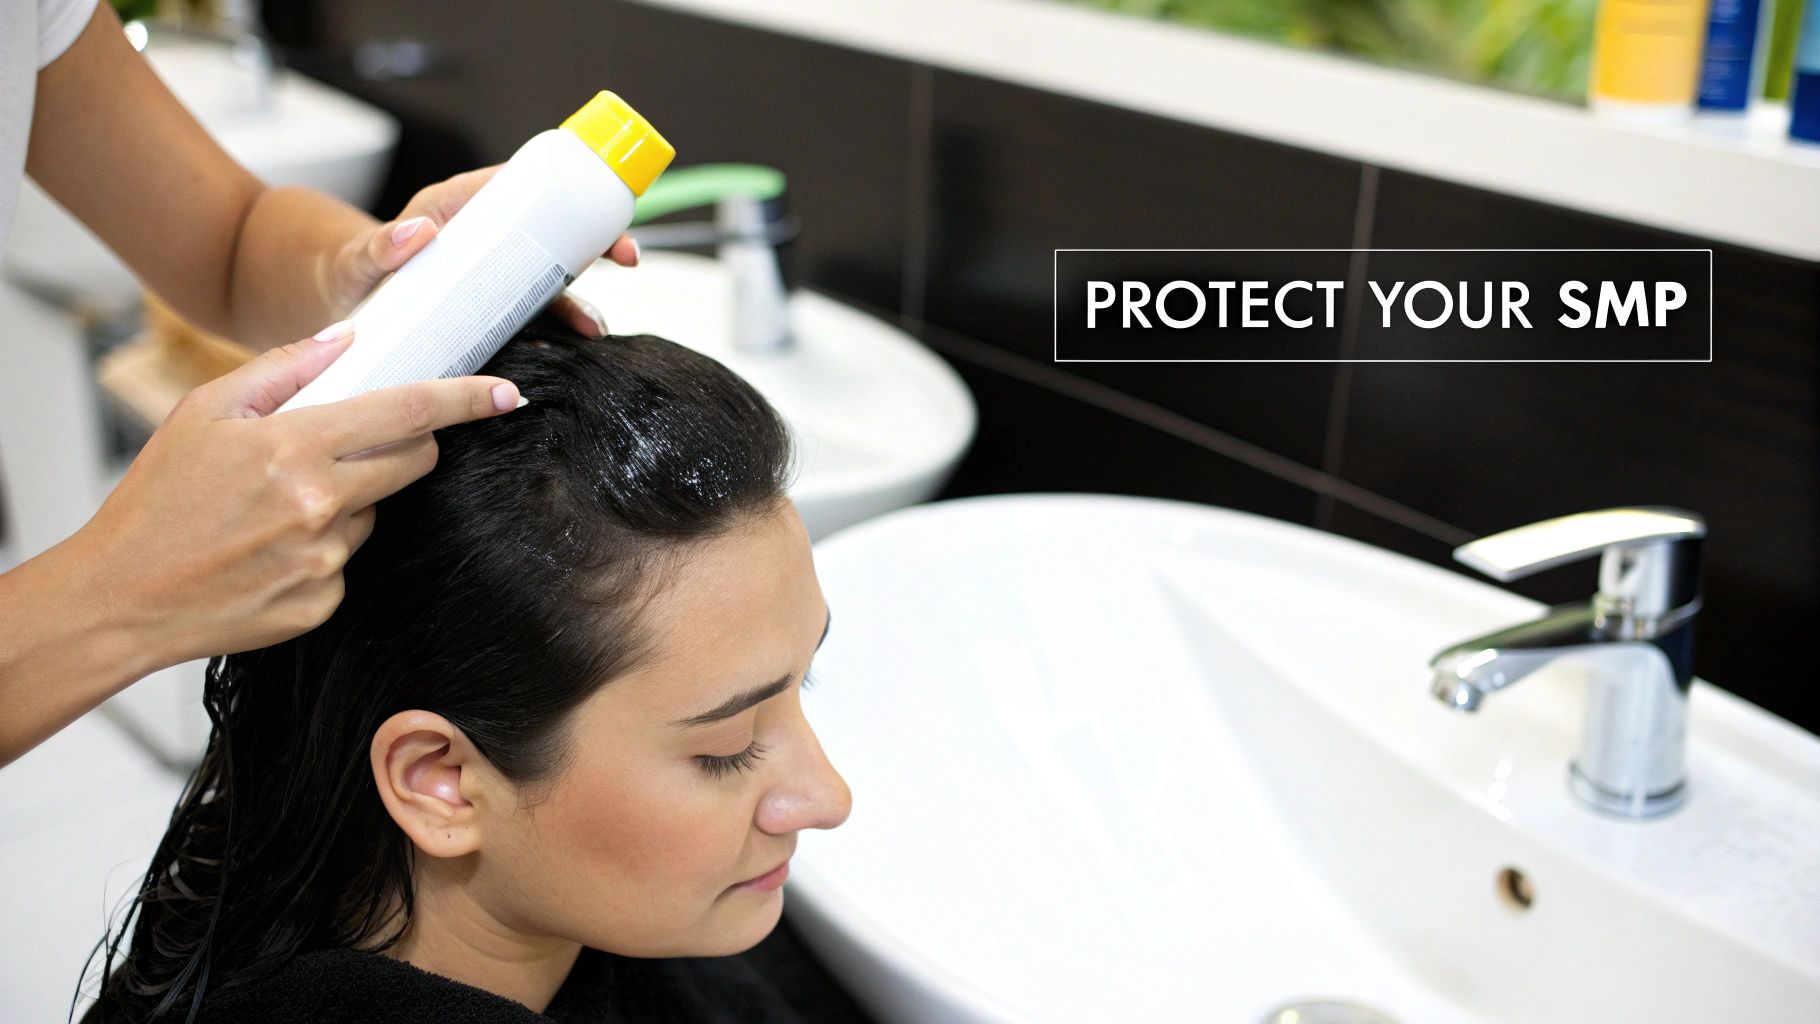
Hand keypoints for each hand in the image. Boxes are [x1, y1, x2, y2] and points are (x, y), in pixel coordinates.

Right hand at [70, 325, 524, 669]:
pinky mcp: (324, 600)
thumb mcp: (203, 412)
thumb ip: (282, 370)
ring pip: (376, 510)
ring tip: (275, 508)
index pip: (408, 414)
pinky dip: (323, 546)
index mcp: (294, 448)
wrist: (120, 598)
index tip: (506, 393)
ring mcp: (326, 559)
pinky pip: (348, 559)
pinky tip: (268, 550)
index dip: (466, 400)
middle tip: (353, 444)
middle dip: (405, 444)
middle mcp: (320, 505)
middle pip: (413, 461)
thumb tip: (347, 341)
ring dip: (349, 498)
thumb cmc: (156, 500)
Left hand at [320, 166, 638, 338]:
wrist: (333, 308)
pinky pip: (531, 312)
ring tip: (593, 328)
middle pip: (551, 232)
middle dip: (595, 244)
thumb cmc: (344, 273)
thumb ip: (379, 247)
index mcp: (456, 208)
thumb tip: (416, 233)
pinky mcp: (486, 308)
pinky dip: (556, 325)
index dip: (569, 195)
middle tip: (626, 259)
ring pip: (548, 277)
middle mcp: (480, 238)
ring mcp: (487, 275)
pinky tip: (572, 345)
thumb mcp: (359, 259)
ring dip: (578, 298)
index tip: (596, 209)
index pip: (522, 188)